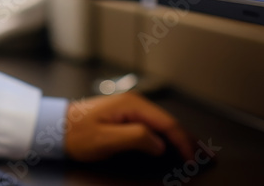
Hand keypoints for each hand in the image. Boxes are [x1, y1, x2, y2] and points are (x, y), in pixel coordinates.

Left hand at [62, 91, 194, 161]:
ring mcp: (130, 108)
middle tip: (208, 156)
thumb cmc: (76, 134)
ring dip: (181, 138)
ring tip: (198, 152)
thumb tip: (159, 143)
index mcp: (131, 105)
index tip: (194, 159)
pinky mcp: (125, 116)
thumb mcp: (105, 139)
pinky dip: (168, 136)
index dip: (184, 142)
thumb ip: (135, 138)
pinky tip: (174, 144)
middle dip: (190, 140)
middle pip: (169, 122)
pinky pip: (153, 125)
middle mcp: (133, 103)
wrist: (55, 127)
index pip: (167, 124)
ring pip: (163, 124)